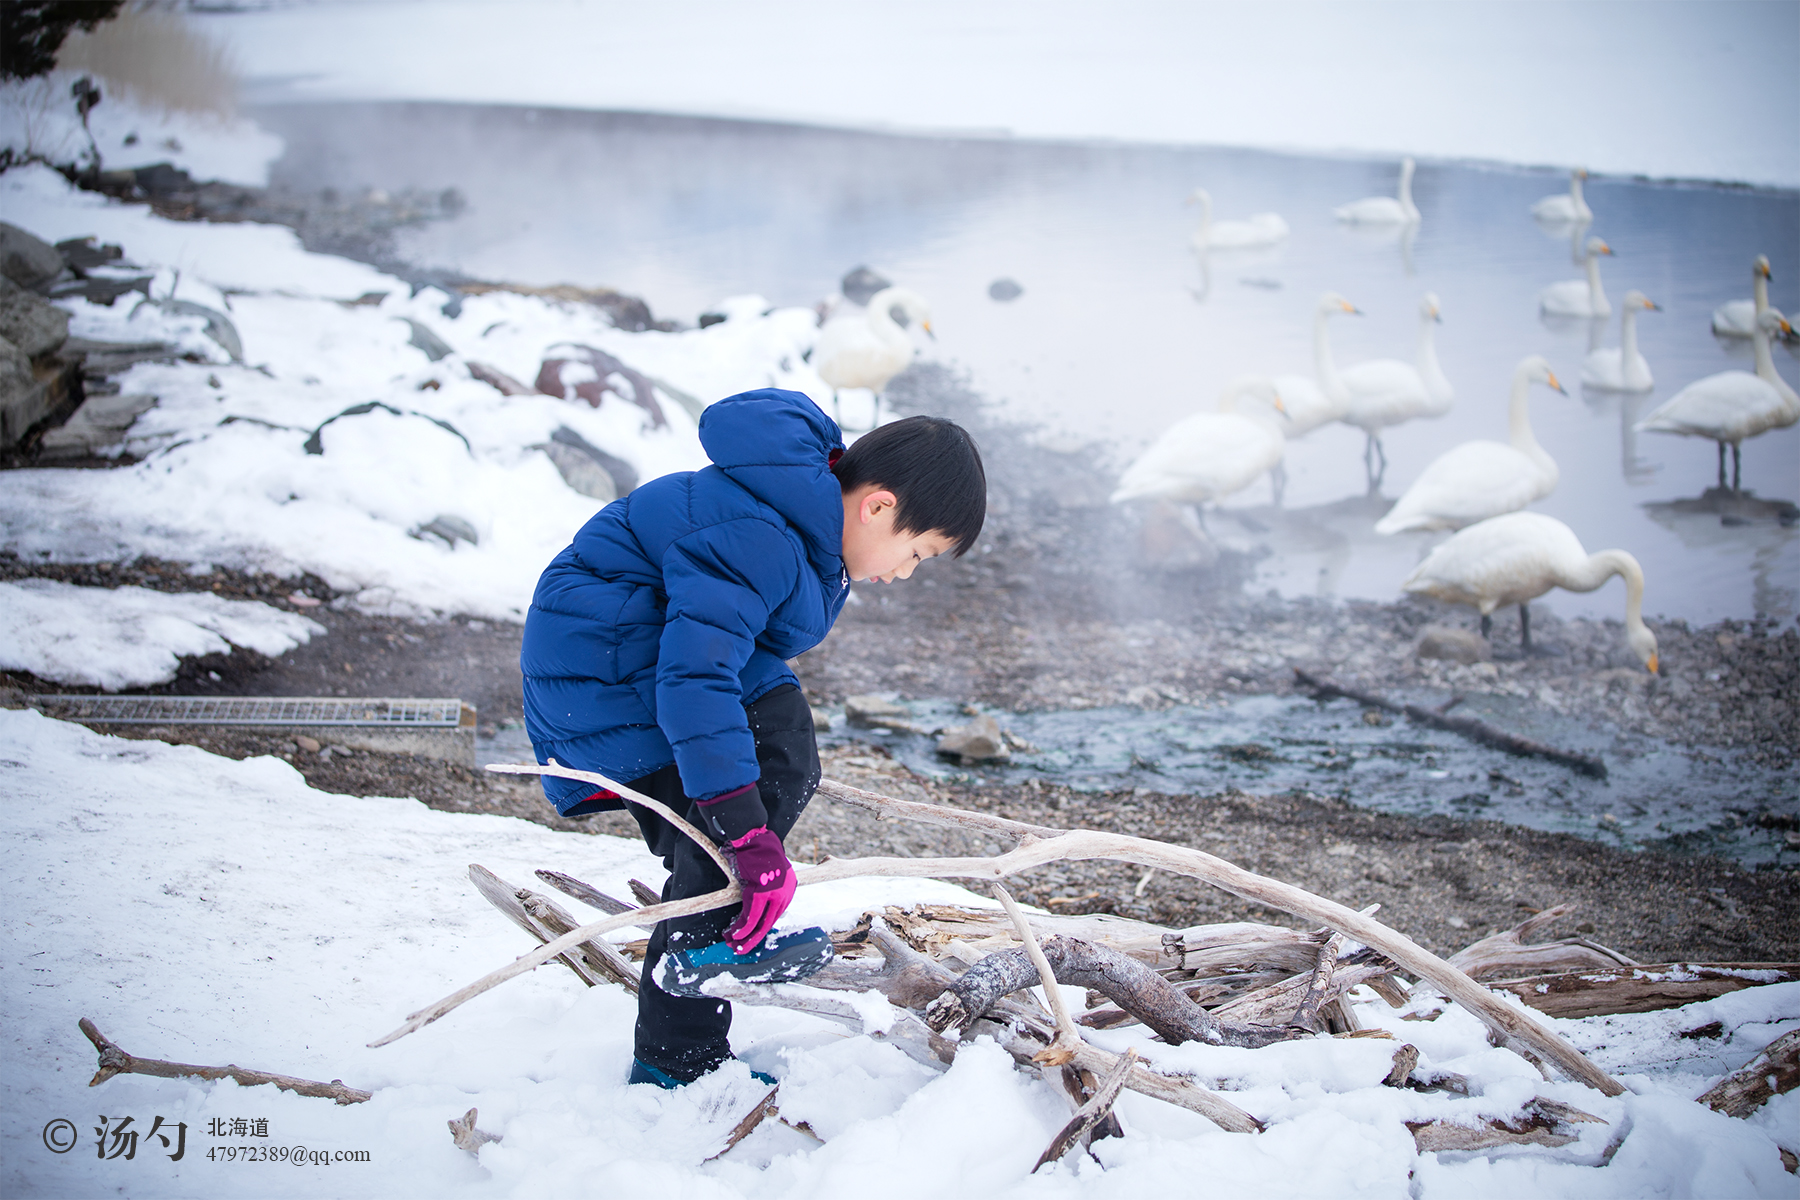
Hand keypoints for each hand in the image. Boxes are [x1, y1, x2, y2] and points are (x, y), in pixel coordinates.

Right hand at [724, 826, 794, 953]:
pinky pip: (751, 915)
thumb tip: (756, 906)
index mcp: (788, 890)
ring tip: (735, 946)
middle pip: (769, 923)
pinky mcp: (761, 893)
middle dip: (754, 939)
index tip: (751, 937)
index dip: (761, 929)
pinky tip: (735, 935)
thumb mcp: (770, 874)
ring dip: (745, 937)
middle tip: (742, 949)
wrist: (756, 840)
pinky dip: (742, 927)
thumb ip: (767, 890)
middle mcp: (784, 894)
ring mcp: (774, 894)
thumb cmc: (761, 854)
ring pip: (759, 923)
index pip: (775, 915)